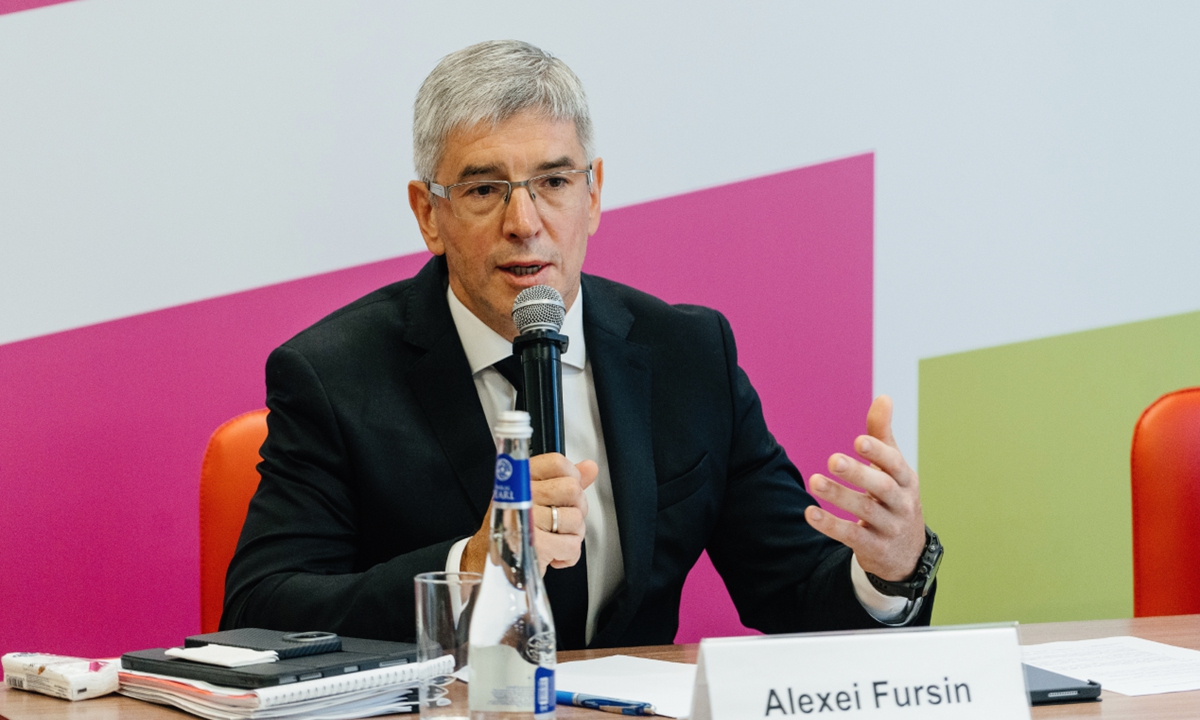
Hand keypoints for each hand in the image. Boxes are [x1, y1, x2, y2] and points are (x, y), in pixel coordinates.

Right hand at [461, 453, 597, 575]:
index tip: (566, 492)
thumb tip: (590, 467)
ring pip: (576, 519)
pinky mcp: (536, 545)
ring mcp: (528, 519)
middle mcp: (521, 495)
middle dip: (576, 509)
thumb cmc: (514, 528)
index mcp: (520, 479)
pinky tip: (553, 554)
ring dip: (572, 535)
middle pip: (572, 490)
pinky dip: (568, 555)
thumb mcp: (535, 497)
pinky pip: (572, 545)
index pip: (557, 463)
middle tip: (561, 520)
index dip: (572, 477)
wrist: (490, 561)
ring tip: (554, 538)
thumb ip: (565, 479)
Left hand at [803, 395, 925, 581]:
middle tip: (832, 460)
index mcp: (906, 480)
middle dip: (858, 473)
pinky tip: (810, 513)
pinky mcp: (874, 548)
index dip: (878, 452)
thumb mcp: (894, 468)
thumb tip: (884, 397)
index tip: (857, 440)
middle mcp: (901, 503)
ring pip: (865, 511)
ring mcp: (890, 527)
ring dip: (839, 495)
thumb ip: (883, 435)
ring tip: (814, 481)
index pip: (895, 464)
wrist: (907, 553)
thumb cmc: (895, 498)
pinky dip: (830, 525)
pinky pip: (852, 536)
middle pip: (882, 487)